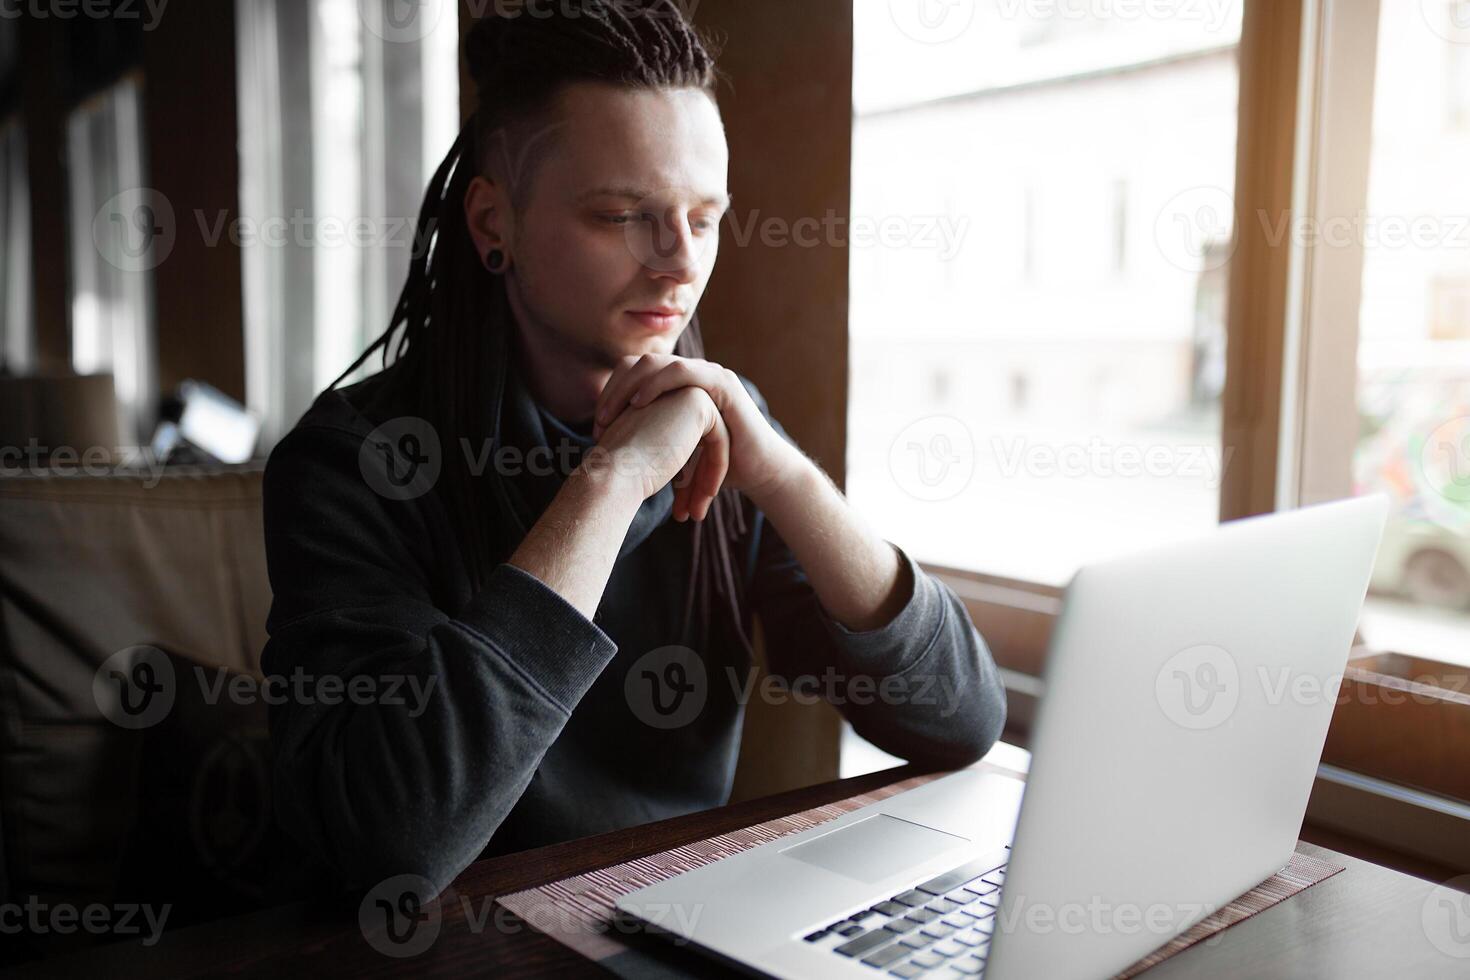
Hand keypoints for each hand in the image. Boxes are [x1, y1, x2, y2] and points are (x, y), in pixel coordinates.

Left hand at [593, 354, 804, 504]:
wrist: (758, 474)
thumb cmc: (716, 468)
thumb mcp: (674, 454)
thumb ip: (649, 445)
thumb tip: (607, 456)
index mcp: (679, 387)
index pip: (634, 375)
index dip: (612, 396)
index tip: (597, 428)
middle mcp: (693, 375)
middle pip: (642, 365)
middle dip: (615, 391)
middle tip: (599, 422)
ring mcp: (709, 376)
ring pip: (659, 364)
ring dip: (631, 386)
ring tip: (613, 414)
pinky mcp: (722, 384)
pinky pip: (683, 373)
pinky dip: (658, 384)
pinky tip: (639, 404)